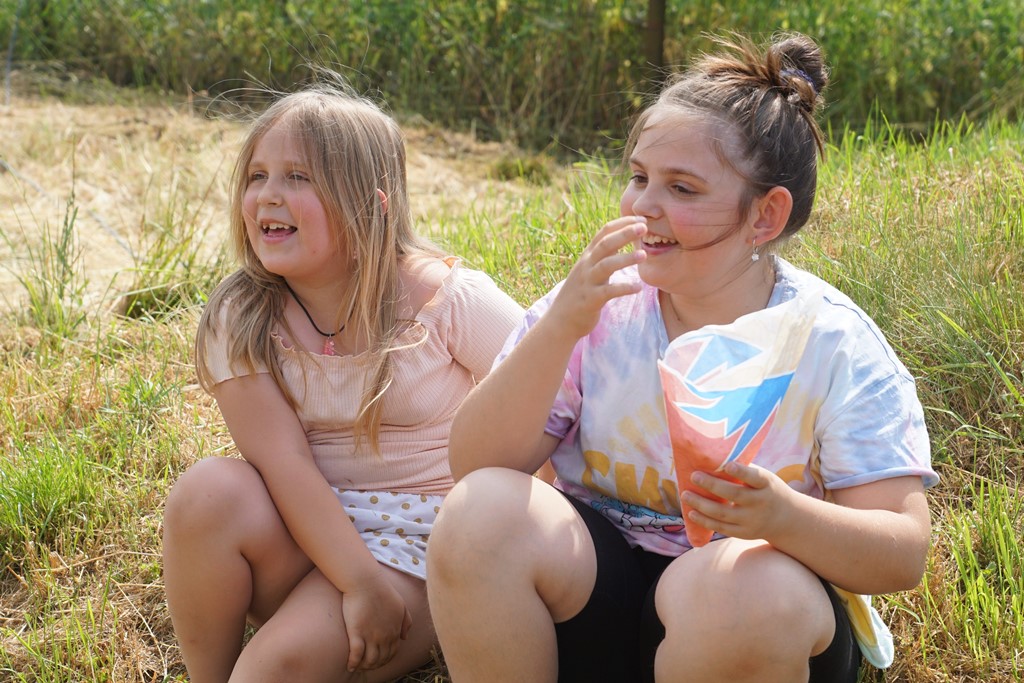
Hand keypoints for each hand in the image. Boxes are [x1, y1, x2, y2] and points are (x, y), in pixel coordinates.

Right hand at [342, 573, 412, 671]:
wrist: (366, 582)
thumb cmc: (382, 590)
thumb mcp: (401, 605)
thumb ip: (406, 621)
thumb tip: (404, 638)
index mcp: (395, 630)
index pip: (392, 653)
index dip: (386, 659)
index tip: (379, 660)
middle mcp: (384, 637)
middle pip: (381, 659)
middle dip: (375, 665)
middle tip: (367, 666)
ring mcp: (371, 636)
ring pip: (369, 660)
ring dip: (364, 666)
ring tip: (358, 666)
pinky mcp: (357, 633)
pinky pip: (356, 655)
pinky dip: (353, 663)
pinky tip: (350, 665)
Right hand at [547, 216, 646, 339]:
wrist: (560, 320)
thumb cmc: (580, 293)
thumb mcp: (589, 269)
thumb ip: (604, 254)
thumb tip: (622, 237)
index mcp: (588, 255)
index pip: (604, 232)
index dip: (622, 223)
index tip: (641, 219)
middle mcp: (586, 265)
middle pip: (605, 244)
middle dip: (625, 234)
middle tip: (644, 227)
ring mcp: (588, 282)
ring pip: (606, 265)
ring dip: (625, 258)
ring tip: (644, 255)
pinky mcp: (591, 300)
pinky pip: (609, 291)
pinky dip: (624, 288)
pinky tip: (638, 287)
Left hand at [682, 462, 797, 542]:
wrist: (787, 519)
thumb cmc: (767, 490)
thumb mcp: (764, 478)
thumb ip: (744, 471)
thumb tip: (713, 457)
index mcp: (766, 485)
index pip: (755, 477)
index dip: (742, 472)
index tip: (727, 465)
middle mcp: (760, 503)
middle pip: (734, 495)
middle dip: (712, 485)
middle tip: (694, 476)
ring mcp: (752, 520)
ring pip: (723, 513)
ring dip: (701, 504)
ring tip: (685, 495)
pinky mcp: (743, 533)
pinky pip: (721, 528)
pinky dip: (704, 521)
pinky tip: (691, 512)